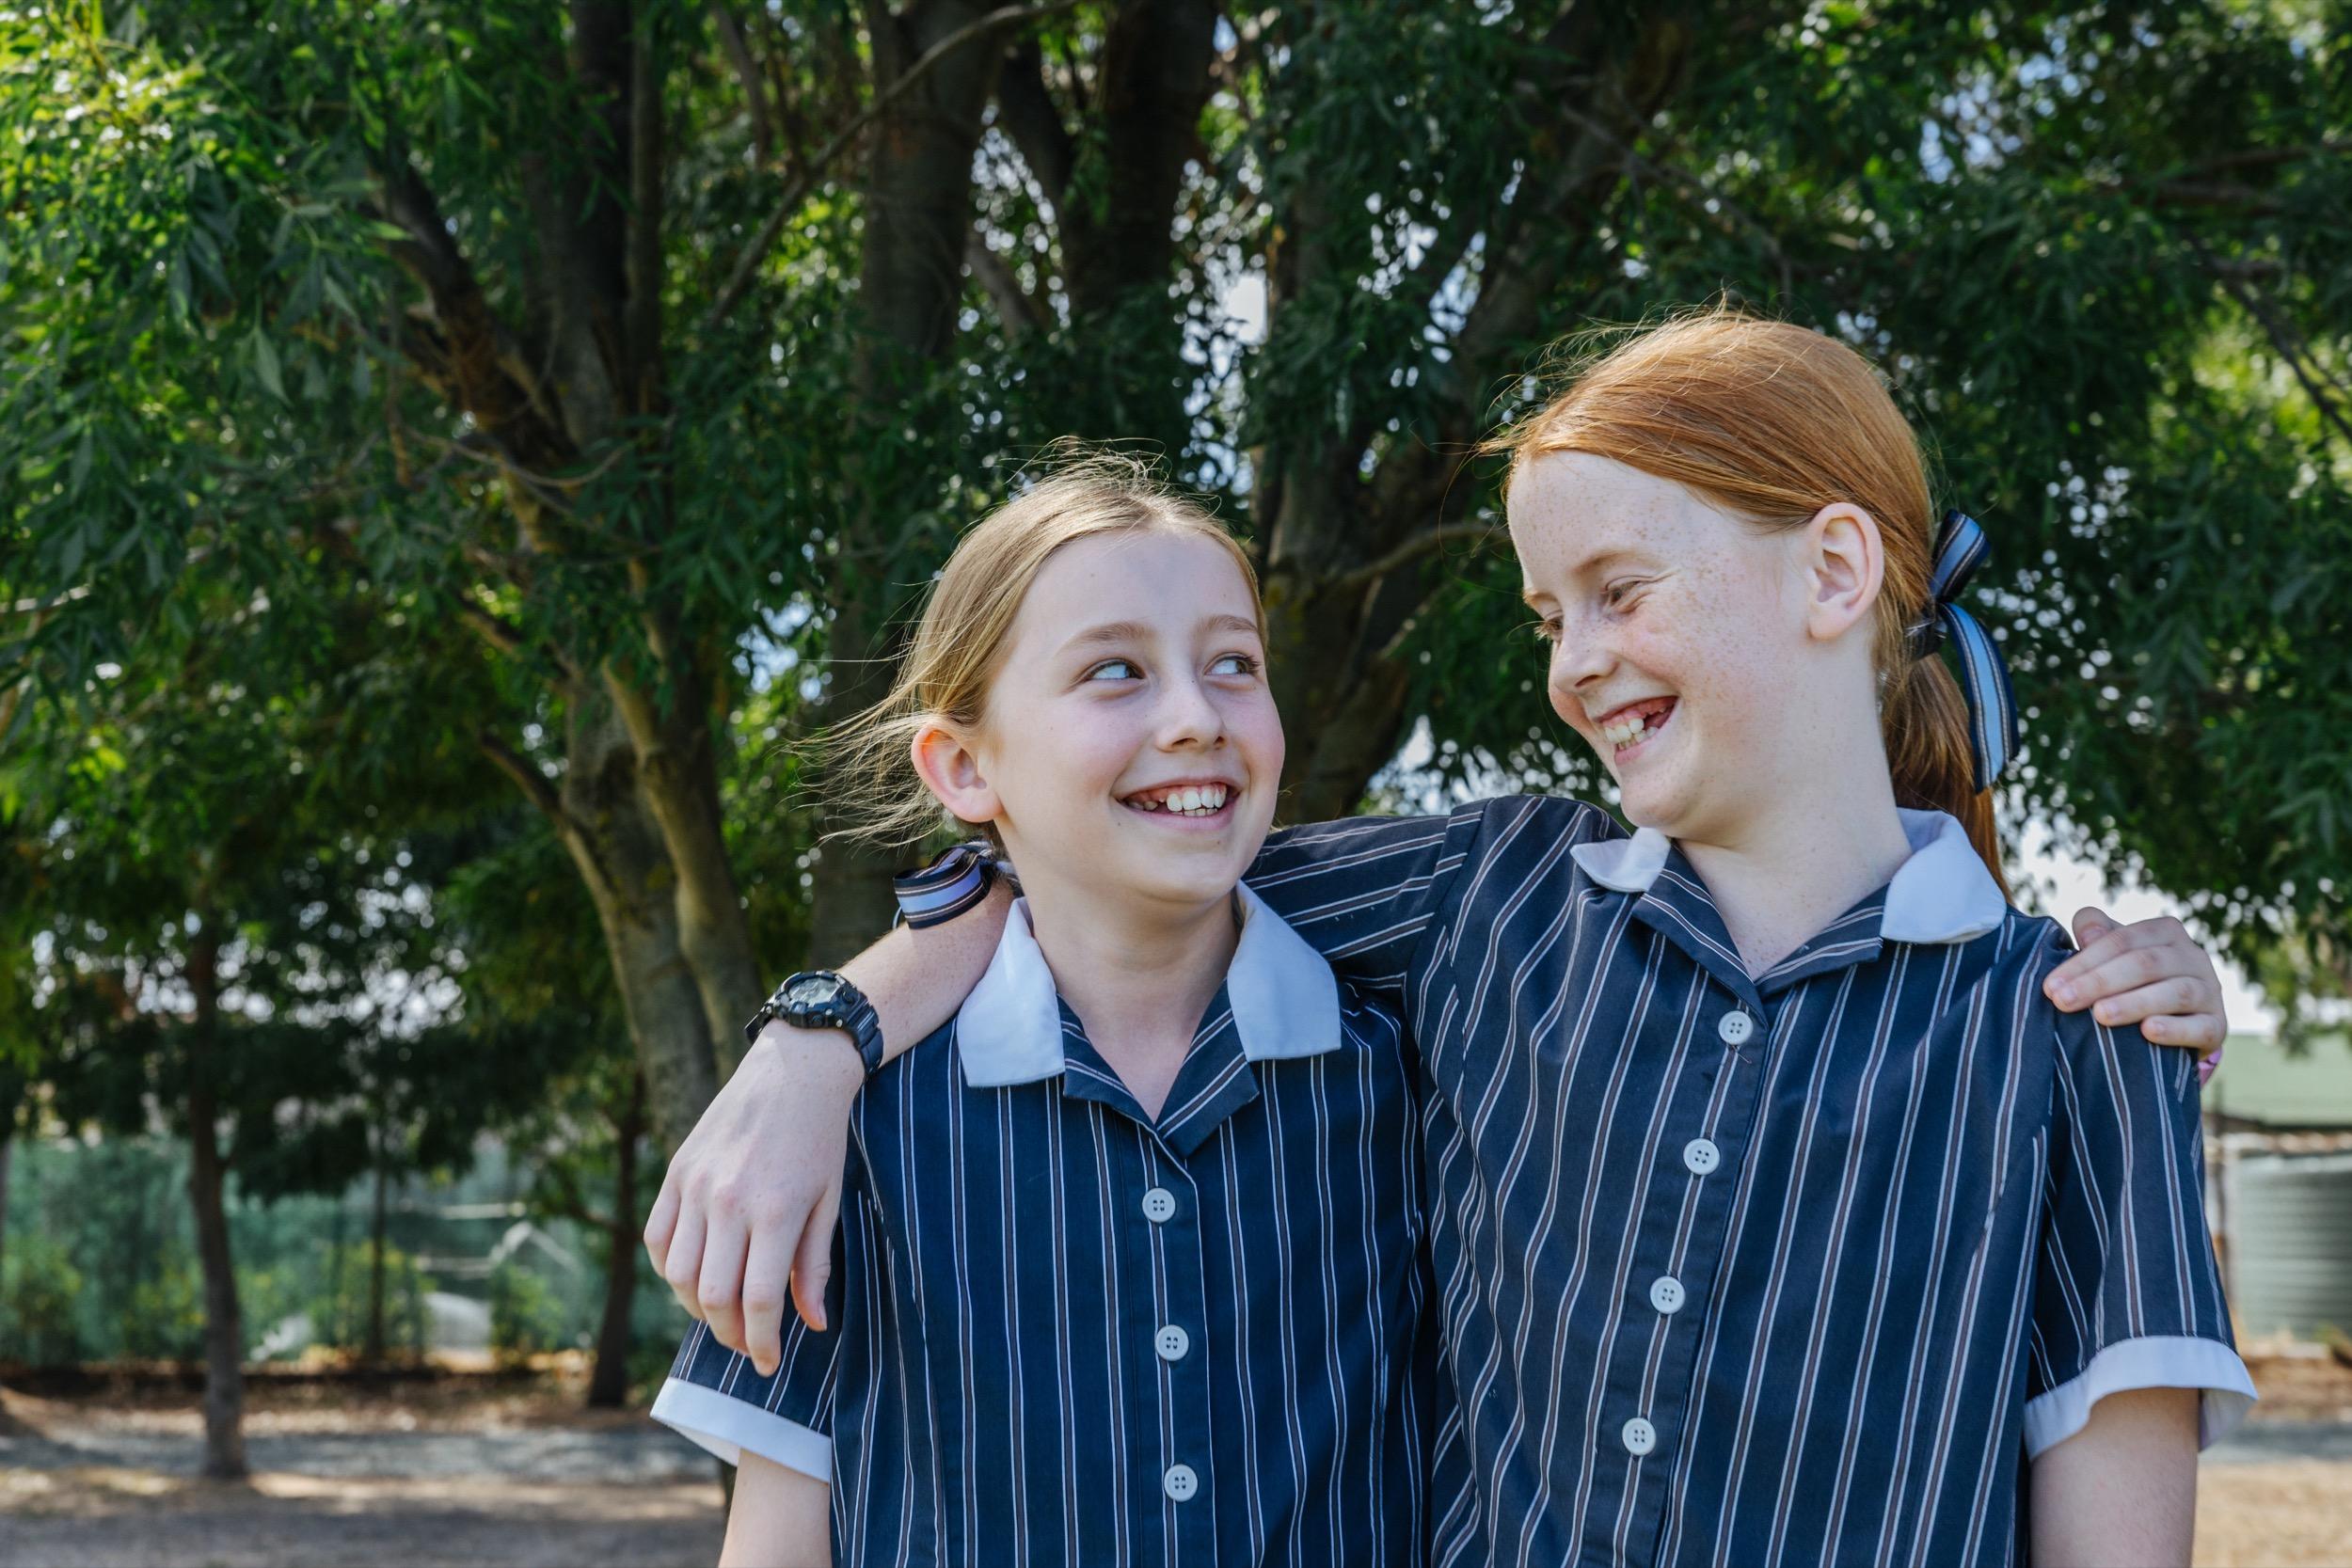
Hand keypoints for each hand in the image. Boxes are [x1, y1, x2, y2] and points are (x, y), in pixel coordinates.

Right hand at [643, 1024, 861, 1373]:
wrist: (793, 1071)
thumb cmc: (820, 1140)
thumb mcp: (829, 1202)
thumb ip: (815, 1266)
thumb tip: (811, 1324)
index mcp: (775, 1212)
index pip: (756, 1300)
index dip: (761, 1342)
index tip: (770, 1362)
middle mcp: (728, 1201)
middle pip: (712, 1296)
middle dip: (729, 1334)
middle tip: (748, 1343)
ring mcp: (695, 1186)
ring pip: (676, 1274)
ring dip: (696, 1306)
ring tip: (723, 1311)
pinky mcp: (675, 1172)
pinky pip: (655, 1238)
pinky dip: (667, 1269)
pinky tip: (693, 1276)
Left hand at [2042, 908, 2226, 1051]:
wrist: (2177, 1024)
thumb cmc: (2131, 981)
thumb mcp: (2113, 954)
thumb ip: (2096, 936)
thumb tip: (2087, 930)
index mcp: (2165, 932)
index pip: (2121, 941)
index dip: (2084, 962)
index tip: (2050, 987)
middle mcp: (2193, 956)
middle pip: (2144, 964)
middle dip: (2099, 982)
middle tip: (2062, 1002)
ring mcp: (2209, 991)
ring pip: (2175, 992)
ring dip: (2134, 1003)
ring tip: (2100, 1016)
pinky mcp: (2217, 1026)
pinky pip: (2201, 1027)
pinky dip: (2175, 1029)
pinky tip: (2148, 1032)